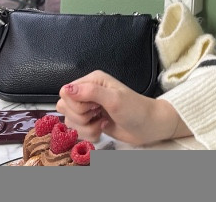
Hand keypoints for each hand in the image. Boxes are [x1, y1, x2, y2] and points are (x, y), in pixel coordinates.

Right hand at [56, 70, 189, 144]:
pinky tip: (102, 129)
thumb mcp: (114, 99)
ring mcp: (89, 108)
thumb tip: (66, 89)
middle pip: (65, 108)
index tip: (93, 107)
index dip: (76, 104)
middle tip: (99, 114)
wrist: (149, 126)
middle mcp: (88, 92)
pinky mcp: (91, 121)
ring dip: (85, 128)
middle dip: (81, 118)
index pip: (65, 92)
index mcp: (93, 80)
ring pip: (70, 121)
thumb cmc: (136, 109)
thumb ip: (90, 93)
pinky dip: (89, 134)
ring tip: (102, 123)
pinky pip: (77, 130)